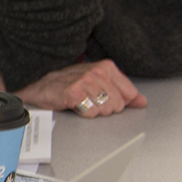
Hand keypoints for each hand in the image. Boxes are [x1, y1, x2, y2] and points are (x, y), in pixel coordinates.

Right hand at [14, 60, 146, 116]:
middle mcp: (98, 72)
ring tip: (82, 103)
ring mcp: (85, 82)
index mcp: (107, 67)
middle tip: (90, 101)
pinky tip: (75, 106)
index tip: (105, 98)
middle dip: (105, 107)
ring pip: (106, 110)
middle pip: (119, 104)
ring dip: (94, 111)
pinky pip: (92, 113)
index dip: (118, 101)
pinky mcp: (74, 94)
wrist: (39, 86)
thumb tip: (142, 102)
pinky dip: (84, 114)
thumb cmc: (67, 84)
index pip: (130, 93)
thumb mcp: (98, 83)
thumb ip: (123, 92)